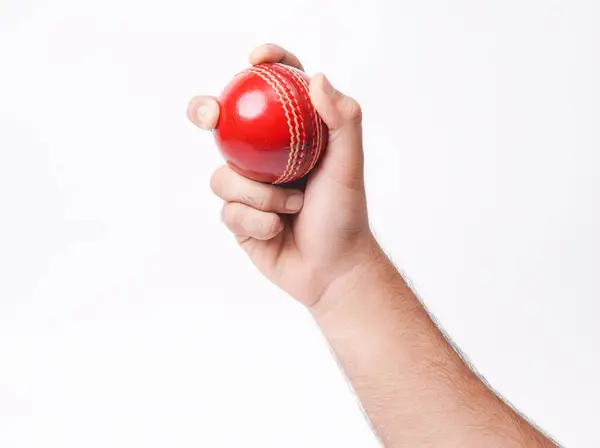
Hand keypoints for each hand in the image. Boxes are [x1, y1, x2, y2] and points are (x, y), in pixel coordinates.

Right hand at [187, 44, 380, 307]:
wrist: (332, 269)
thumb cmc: (345, 214)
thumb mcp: (349, 165)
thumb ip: (343, 120)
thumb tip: (317, 78)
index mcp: (291, 136)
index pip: (275, 89)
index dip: (264, 65)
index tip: (256, 59)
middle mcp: (264, 156)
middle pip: (224, 122)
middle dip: (206, 110)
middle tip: (212, 114)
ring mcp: (247, 187)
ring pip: (222, 175)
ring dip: (258, 195)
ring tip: (292, 207)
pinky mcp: (237, 217)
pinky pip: (228, 210)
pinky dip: (256, 221)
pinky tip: (278, 231)